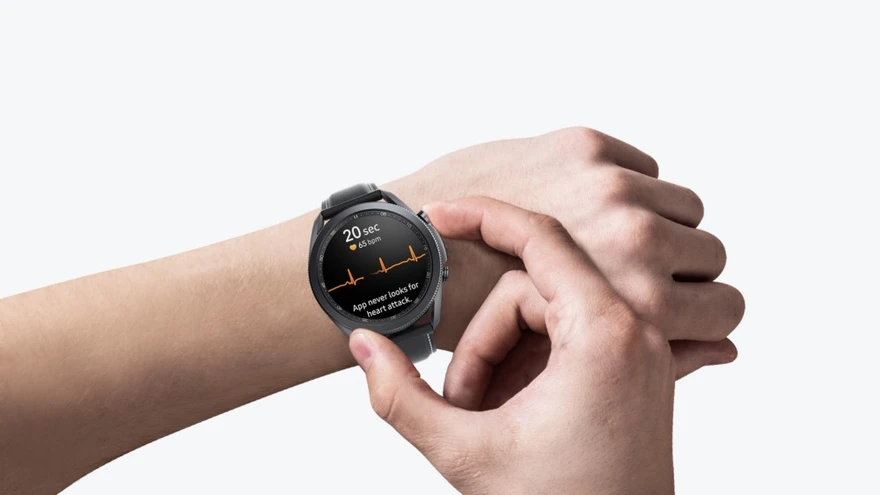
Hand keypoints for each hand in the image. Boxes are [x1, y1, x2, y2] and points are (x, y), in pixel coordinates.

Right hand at [350, 198, 678, 493]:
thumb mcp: (465, 453)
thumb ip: (398, 395)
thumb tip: (359, 344)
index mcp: (606, 335)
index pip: (540, 236)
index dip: (481, 217)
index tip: (439, 214)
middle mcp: (635, 333)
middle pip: (528, 290)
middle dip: (480, 342)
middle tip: (459, 403)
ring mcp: (639, 353)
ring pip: (543, 314)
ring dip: (499, 358)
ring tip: (486, 418)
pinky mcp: (632, 372)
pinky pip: (564, 337)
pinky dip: (526, 366)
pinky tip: (512, 413)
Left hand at [388, 127, 743, 375]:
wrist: (416, 255)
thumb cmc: (486, 321)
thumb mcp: (577, 362)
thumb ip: (659, 356)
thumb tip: (728, 351)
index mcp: (638, 306)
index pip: (726, 309)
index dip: (704, 314)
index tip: (680, 311)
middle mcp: (635, 240)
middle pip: (710, 252)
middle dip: (680, 267)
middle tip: (637, 277)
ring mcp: (611, 188)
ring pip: (684, 207)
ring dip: (659, 223)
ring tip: (611, 245)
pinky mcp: (587, 148)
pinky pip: (644, 167)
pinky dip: (627, 187)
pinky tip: (584, 211)